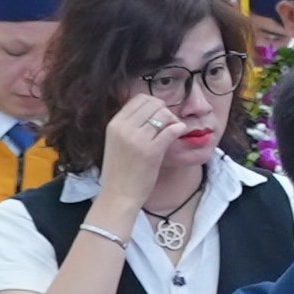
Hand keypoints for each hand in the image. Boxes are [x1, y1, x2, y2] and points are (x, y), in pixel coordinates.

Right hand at [96, 91, 188, 213]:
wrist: (118, 194)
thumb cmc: (120, 170)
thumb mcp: (117, 141)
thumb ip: (129, 125)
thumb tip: (153, 108)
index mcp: (114, 124)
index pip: (139, 99)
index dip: (154, 103)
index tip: (159, 114)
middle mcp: (124, 128)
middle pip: (153, 104)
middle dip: (165, 111)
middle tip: (168, 124)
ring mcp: (137, 139)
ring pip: (164, 115)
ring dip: (172, 121)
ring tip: (171, 132)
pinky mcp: (151, 151)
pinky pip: (172, 130)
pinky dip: (179, 129)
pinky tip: (178, 134)